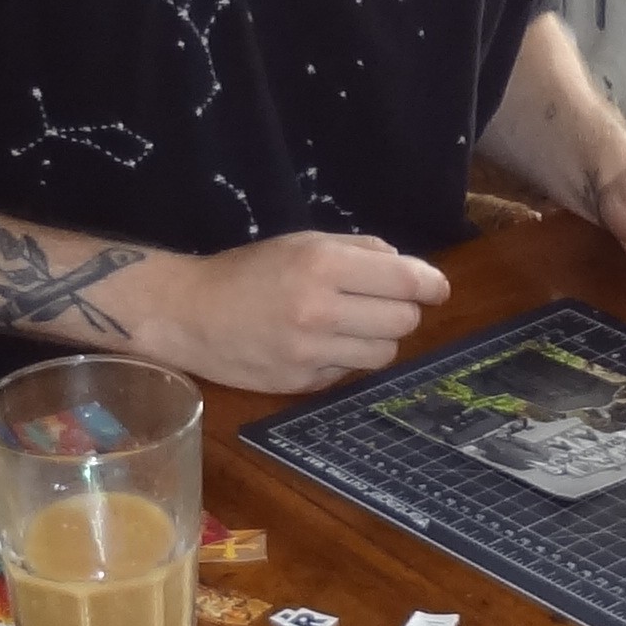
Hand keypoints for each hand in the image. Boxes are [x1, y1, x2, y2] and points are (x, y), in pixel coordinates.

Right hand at [155, 231, 451, 390]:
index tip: (437, 288)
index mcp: (322, 265)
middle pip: (403, 321)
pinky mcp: (302, 383)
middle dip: (401, 310)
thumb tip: (407, 269)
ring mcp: (311, 352)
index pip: (405, 281)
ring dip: (378, 338)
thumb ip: (358, 250)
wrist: (189, 314)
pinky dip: (346, 359)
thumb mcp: (303, 243)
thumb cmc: (249, 272)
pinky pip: (350, 373)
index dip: (431, 284)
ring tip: (350, 326)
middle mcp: (320, 310)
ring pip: (384, 353)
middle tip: (380, 303)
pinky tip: (320, 345)